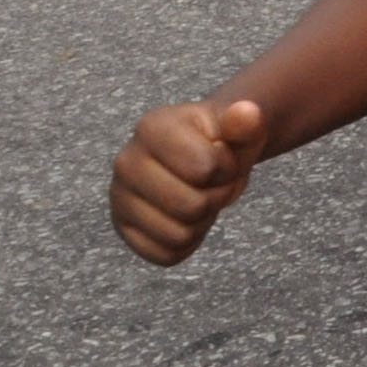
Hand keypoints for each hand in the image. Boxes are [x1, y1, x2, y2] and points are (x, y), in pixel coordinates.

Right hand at [112, 96, 266, 263]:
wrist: (201, 160)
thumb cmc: (220, 144)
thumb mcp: (240, 130)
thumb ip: (246, 123)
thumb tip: (247, 111)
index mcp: (152, 127)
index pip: (204, 168)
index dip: (226, 168)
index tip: (220, 157)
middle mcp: (126, 162)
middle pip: (191, 206)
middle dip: (215, 197)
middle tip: (211, 182)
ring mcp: (120, 198)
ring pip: (178, 234)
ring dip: (202, 221)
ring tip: (198, 195)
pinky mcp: (124, 230)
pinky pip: (165, 254)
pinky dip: (187, 242)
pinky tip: (185, 217)